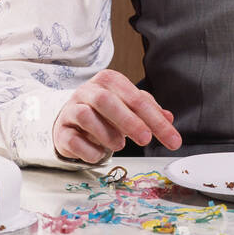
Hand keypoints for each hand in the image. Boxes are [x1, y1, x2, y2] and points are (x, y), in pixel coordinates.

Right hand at [52, 69, 182, 163]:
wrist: (71, 121)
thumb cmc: (105, 112)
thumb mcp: (129, 107)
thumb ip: (149, 110)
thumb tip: (169, 118)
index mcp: (109, 81)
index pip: (136, 97)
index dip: (155, 119)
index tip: (172, 138)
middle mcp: (88, 91)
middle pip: (107, 100)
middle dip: (129, 121)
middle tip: (146, 139)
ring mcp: (71, 109)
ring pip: (86, 116)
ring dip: (106, 134)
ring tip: (119, 144)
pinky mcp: (61, 131)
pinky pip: (72, 139)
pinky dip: (89, 150)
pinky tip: (99, 153)